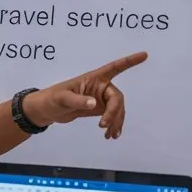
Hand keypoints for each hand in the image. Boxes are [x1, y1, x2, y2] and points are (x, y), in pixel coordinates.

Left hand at [22, 51, 147, 139]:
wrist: (46, 111)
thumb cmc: (51, 99)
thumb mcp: (62, 99)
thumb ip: (77, 101)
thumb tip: (94, 104)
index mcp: (93, 78)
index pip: (114, 68)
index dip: (130, 61)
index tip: (144, 55)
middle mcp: (100, 87)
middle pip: (117, 98)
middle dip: (114, 112)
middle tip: (103, 126)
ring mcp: (101, 98)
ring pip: (117, 110)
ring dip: (116, 122)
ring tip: (110, 136)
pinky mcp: (98, 109)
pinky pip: (112, 117)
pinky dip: (113, 126)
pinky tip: (111, 136)